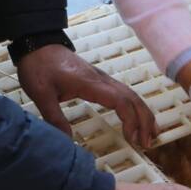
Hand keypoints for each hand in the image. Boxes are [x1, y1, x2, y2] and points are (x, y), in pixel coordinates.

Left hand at [18, 44, 157, 147]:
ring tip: (151, 135)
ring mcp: (104, 79)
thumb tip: (66, 142)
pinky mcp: (101, 81)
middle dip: (144, 120)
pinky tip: (138, 118)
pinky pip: (125, 94)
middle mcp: (103, 80)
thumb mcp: (41, 94)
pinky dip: (136, 107)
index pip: (120, 101)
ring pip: (132, 95)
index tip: (132, 138)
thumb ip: (55, 118)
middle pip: (133, 99)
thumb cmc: (40, 67)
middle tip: (146, 144)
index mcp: (90, 84)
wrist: (39, 45)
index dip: (130, 120)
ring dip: (144, 114)